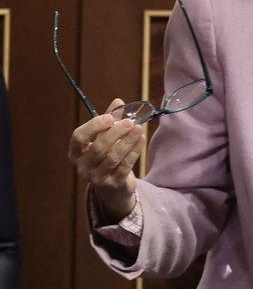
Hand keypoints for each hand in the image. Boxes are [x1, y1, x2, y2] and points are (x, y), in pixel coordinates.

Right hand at [68, 98, 143, 218]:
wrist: (113, 187)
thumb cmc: (106, 156)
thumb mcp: (104, 138)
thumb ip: (110, 121)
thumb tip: (118, 102)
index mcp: (76, 152)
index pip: (78, 137)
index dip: (93, 126)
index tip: (109, 117)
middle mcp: (83, 166)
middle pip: (98, 148)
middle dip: (115, 133)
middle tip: (129, 122)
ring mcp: (97, 178)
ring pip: (113, 158)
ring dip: (127, 141)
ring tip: (139, 128)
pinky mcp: (114, 184)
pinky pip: (125, 166)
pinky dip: (134, 151)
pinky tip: (141, 139)